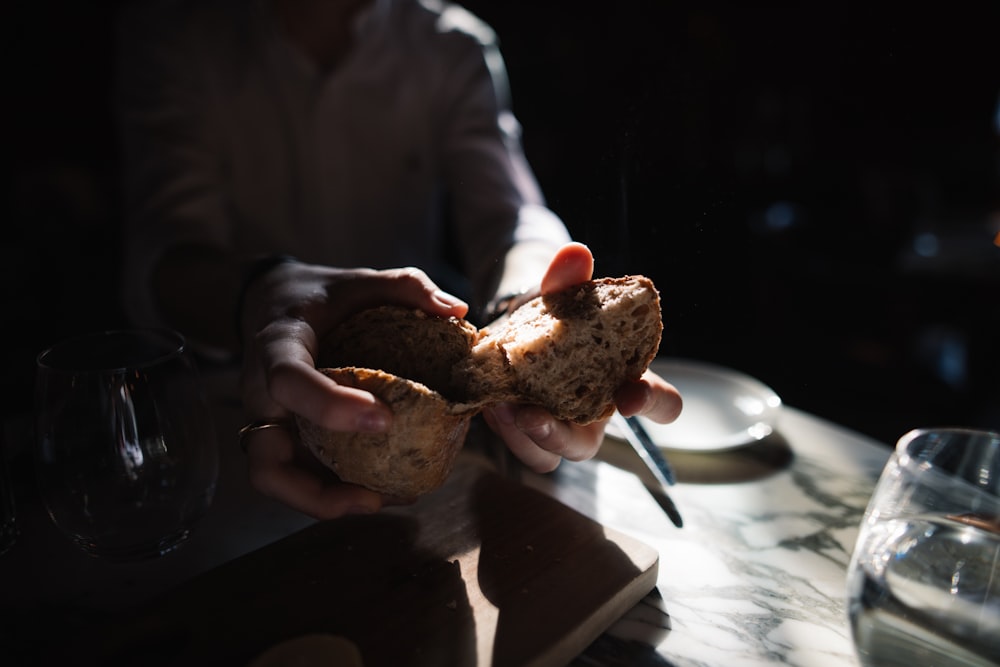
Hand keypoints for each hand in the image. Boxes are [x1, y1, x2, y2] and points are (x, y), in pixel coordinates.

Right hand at [239, 261, 467, 518]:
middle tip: (373, 495)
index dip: (330, 406)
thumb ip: (407, 285)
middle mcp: (263, 397)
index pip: (288, 382)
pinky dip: (337, 491)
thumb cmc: (320, 295)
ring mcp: (272, 425)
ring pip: (281, 483)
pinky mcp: (285, 440)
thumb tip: (458, 308)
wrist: (272, 304)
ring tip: (386, 500)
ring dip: (329, 503)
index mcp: (277, 348)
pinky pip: (302, 476)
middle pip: (265, 464)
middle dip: (313, 492)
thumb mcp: (358, 279)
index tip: (384, 418)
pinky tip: (386, 490)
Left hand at [482, 242, 681, 471]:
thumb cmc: (558, 320)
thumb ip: (570, 280)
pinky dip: (501, 430)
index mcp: (624, 382)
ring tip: (500, 406)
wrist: (522, 330)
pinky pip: (518, 446)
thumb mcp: (563, 296)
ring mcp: (559, 430)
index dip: (653, 404)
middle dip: (561, 436)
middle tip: (534, 417)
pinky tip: (488, 405)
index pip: (661, 404)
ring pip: (548, 455)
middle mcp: (594, 415)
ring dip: (521, 437)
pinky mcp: (526, 435)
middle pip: (588, 447)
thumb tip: (575, 253)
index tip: (631, 397)